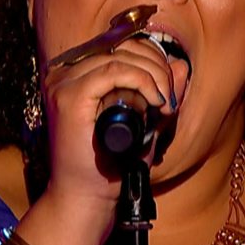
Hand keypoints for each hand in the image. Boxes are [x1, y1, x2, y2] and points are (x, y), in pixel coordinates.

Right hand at [40, 35, 184, 208]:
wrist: (88, 198)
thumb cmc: (112, 165)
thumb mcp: (145, 124)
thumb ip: (161, 93)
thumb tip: (181, 65)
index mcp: (77, 75)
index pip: (121, 46)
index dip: (153, 60)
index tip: (168, 91)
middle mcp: (65, 74)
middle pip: (122, 46)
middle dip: (157, 67)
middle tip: (169, 98)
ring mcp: (63, 83)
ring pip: (120, 56)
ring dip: (153, 76)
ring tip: (163, 104)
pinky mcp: (69, 96)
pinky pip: (114, 71)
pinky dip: (141, 81)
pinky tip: (155, 102)